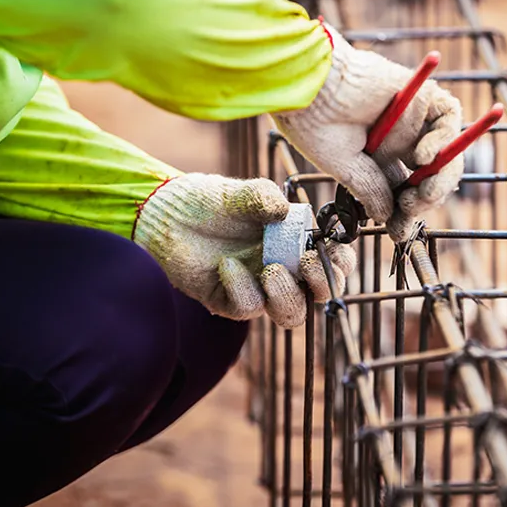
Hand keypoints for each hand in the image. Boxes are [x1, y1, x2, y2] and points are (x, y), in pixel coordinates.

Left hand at [133, 173, 355, 327]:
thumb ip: (266, 197)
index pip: (332, 262)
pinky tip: (226, 265)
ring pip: (291, 314)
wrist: (165, 212)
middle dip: (323, 283)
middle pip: (320, 295)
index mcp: (294, 244)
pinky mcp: (229, 302)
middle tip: (308, 262)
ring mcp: (257, 289)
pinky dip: (242, 288)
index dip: (341, 262)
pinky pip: (248, 308)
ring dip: (288, 296)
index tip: (335, 249)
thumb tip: (286, 213)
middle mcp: (282, 270)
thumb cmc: (208, 200)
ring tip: (271, 270)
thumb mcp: (243, 192)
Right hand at [272, 23, 463, 241]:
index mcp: (378, 156)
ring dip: (440, 178)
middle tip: (409, 210)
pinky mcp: (422, 95)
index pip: (404, 189)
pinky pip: (448, 117)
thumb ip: (370, 187)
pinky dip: (444, 139)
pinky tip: (423, 157)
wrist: (307, 84)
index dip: (405, 214)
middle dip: (424, 199)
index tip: (398, 233)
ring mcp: (413, 118)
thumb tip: (387, 216)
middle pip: (429, 175)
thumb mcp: (343, 166)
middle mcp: (399, 138)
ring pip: (446, 152)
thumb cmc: (313, 121)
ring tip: (423, 192)